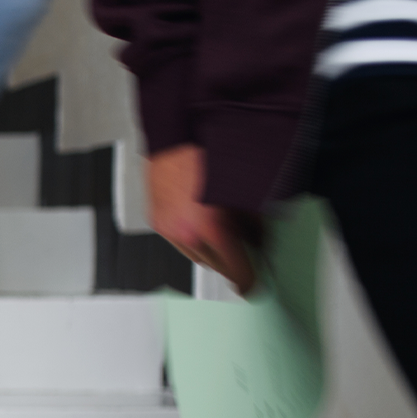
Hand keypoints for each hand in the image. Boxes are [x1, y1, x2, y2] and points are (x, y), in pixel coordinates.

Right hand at [147, 144, 257, 292]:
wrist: (176, 130)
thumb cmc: (208, 151)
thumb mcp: (245, 190)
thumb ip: (256, 221)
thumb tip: (261, 238)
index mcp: (210, 227)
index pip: (234, 268)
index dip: (248, 280)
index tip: (253, 287)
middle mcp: (184, 232)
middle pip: (213, 265)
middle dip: (231, 263)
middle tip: (247, 257)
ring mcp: (167, 226)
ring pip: (193, 254)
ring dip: (210, 251)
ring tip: (224, 237)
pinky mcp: (156, 218)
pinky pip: (177, 240)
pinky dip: (192, 238)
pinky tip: (201, 224)